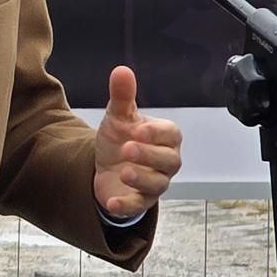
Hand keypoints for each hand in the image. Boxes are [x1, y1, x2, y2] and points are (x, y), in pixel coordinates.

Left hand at [94, 65, 181, 219]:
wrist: (105, 167)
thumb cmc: (120, 138)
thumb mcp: (118, 117)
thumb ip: (122, 96)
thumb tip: (122, 70)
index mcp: (163, 138)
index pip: (171, 134)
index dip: (156, 132)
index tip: (137, 129)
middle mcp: (164, 162)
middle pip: (170, 161)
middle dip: (150, 155)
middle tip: (128, 148)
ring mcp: (154, 183)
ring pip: (159, 185)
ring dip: (142, 179)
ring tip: (124, 171)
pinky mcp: (139, 201)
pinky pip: (138, 206)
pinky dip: (126, 205)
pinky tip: (112, 203)